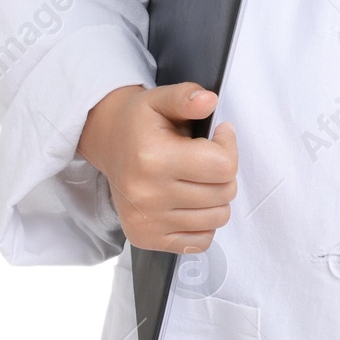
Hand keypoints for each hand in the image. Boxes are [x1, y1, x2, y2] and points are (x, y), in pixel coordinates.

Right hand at [77, 82, 238, 253]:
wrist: (109, 145)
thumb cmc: (139, 123)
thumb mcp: (160, 99)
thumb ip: (186, 97)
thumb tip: (209, 100)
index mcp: (153, 158)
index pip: (222, 166)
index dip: (229, 146)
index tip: (220, 134)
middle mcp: (147, 195)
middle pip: (223, 193)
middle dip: (225, 171)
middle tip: (208, 157)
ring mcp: (147, 221)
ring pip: (217, 218)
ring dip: (216, 197)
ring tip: (199, 177)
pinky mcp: (146, 238)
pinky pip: (200, 242)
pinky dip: (204, 222)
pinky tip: (191, 200)